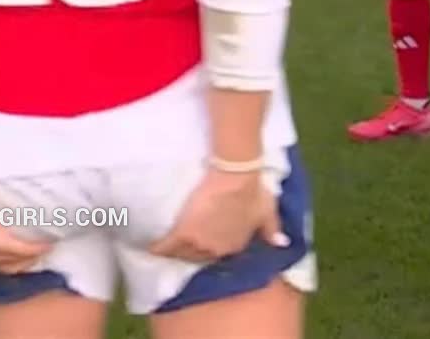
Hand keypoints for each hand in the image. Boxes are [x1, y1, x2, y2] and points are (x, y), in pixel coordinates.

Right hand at [148, 168, 287, 262]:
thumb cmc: (253, 188)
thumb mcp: (267, 209)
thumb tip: (282, 244)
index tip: (202, 243)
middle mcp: (217, 249)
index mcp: (236, 245)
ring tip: (164, 245)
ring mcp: (199, 242)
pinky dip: (157, 248)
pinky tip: (147, 248)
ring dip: (174, 251)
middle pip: (199, 257)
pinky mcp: (183, 232)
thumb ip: (273, 228)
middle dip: (191, 252)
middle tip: (181, 243)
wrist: (235, 173)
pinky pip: (166, 246)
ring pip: (182, 253)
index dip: (211, 249)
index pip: (220, 254)